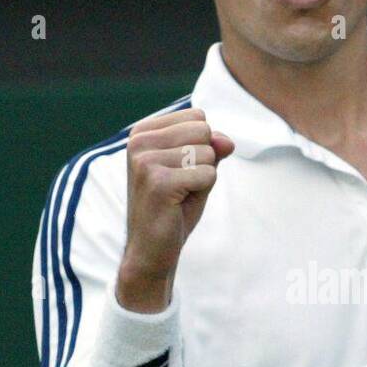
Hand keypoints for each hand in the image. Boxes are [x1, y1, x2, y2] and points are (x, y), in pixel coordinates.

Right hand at [119, 108, 234, 300]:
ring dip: (202, 178)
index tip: (179, 169)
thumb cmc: (174, 207)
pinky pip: (207, 174)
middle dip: (204, 160)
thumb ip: (212, 148)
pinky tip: (178, 204)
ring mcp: (145, 160)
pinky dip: (202, 191)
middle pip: (204, 130)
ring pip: (208, 153)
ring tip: (179, 195)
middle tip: (181, 184)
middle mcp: (139, 141)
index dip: (202, 145)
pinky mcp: (158, 181)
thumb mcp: (196, 169)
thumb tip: (227, 140)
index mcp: (143, 132)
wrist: (151, 249)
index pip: (198, 116)